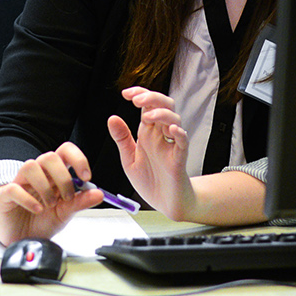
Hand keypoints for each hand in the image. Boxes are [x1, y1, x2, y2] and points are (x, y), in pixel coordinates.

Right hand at [0, 142, 102, 245]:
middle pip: (49, 157)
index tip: (86, 177)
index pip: (65, 151)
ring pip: (30, 166)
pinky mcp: (6, 196)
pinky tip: (37, 210)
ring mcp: (20, 183)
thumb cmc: (41, 220)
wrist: (22, 238)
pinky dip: (28, 199)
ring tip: (50, 205)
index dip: (78, 159)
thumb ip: (80, 202)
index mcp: (54, 174)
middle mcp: (38, 174)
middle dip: (62, 177)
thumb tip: (99, 194)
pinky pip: (14, 188)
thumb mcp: (66, 212)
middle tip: (67, 197)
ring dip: (45, 187)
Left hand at [107, 86, 194, 219]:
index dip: (140, 94)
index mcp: (148, 132)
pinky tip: (171, 131)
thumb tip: (112, 118)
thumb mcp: (129, 158)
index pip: (147, 105)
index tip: (125, 93)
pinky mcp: (179, 158)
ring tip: (148, 117)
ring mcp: (171, 144)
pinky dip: (179, 133)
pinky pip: (183, 142)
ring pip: (174, 119)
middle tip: (137, 100)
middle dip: (151, 98)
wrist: (164, 202)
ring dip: (162, 114)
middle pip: (163, 105)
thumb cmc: (150, 180)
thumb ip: (122, 139)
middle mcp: (161, 135)